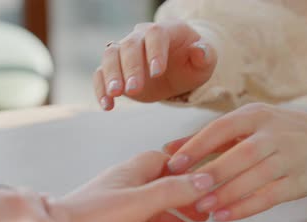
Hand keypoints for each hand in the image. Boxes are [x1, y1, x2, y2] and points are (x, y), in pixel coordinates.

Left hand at [55, 151, 213, 221]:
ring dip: (168, 217)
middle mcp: (121, 182)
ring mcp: (110, 202)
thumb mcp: (141, 203)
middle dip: (181, 198)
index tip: (203, 180)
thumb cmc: (94, 218)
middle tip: (201, 212)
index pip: (164, 159)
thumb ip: (173, 191)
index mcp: (132, 171)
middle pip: (159, 184)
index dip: (185, 168)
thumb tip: (205, 179)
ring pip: (148, 205)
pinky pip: (131, 221)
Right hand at [94, 21, 216, 109]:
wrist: (178, 70)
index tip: (158, 73)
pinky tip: (107, 105)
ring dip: (111, 75)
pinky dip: (100, 88)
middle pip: (129, 45)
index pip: (155, 34)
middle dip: (131, 68)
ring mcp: (125, 51)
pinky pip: (101, 74)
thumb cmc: (193, 63)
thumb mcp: (205, 62)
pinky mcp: (116, 70)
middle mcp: (141, 36)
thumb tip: (199, 51)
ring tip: (116, 94)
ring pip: (110, 55)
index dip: (155, 52)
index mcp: (165, 31)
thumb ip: (205, 55)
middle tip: (134, 89)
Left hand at [164, 103, 306, 221]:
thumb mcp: (251, 125)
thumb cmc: (283, 132)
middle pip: (239, 154)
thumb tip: (168, 151)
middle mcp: (274, 134)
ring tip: (201, 207)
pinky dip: (245, 208)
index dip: (196, 146)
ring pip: (254, 178)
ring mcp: (290, 158)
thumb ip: (211, 138)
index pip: (222, 128)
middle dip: (211, 173)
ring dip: (225, 194)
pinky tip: (224, 216)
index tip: (173, 163)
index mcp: (257, 115)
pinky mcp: (300, 182)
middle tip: (186, 189)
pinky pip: (269, 197)